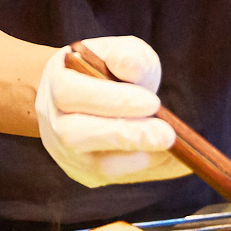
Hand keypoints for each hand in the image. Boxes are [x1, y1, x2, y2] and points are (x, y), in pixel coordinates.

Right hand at [34, 35, 187, 187]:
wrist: (85, 93)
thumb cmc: (106, 68)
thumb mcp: (119, 51)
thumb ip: (127, 56)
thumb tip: (130, 69)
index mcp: (56, 84)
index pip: (72, 93)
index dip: (112, 99)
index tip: (153, 102)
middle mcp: (53, 123)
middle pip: (77, 135)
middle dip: (126, 136)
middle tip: (167, 135)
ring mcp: (66, 154)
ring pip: (96, 166)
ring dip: (138, 156)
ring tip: (171, 145)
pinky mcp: (86, 175)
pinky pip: (117, 180)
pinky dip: (148, 170)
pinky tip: (176, 161)